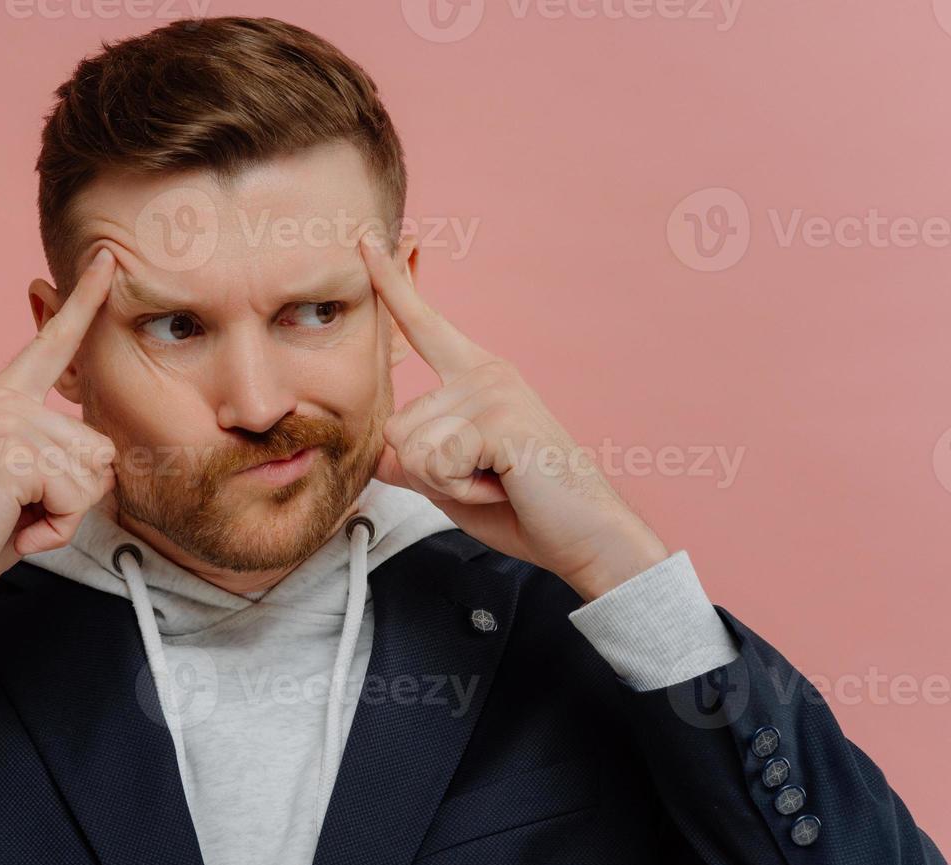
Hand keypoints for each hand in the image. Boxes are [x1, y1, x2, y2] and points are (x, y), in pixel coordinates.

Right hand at [0, 248, 119, 631]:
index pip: (52, 343)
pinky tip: (16, 531)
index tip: (108, 260)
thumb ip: (51, 455)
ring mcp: (6, 422)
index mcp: (0, 397)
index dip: (84, 303)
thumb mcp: (15, 480)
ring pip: (94, 473)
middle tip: (20, 511)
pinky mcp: (12, 454)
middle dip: (75, 495)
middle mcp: (2, 399)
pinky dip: (55, 529)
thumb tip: (103, 456)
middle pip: (99, 444)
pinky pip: (77, 497)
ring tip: (14, 519)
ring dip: (65, 514)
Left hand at [360, 232, 669, 602]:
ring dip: (445, 482)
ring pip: (411, 448)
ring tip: (495, 480)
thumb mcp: (451, 480)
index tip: (365, 241)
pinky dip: (460, 489)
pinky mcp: (499, 419)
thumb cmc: (524, 507)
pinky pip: (434, 462)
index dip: (391, 285)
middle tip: (485, 478)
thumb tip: (380, 453)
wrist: (585, 537)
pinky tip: (501, 484)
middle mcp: (484, 374)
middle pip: (396, 426)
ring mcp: (493, 392)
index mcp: (475, 377)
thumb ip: (414, 461)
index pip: (422, 325)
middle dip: (428, 472)